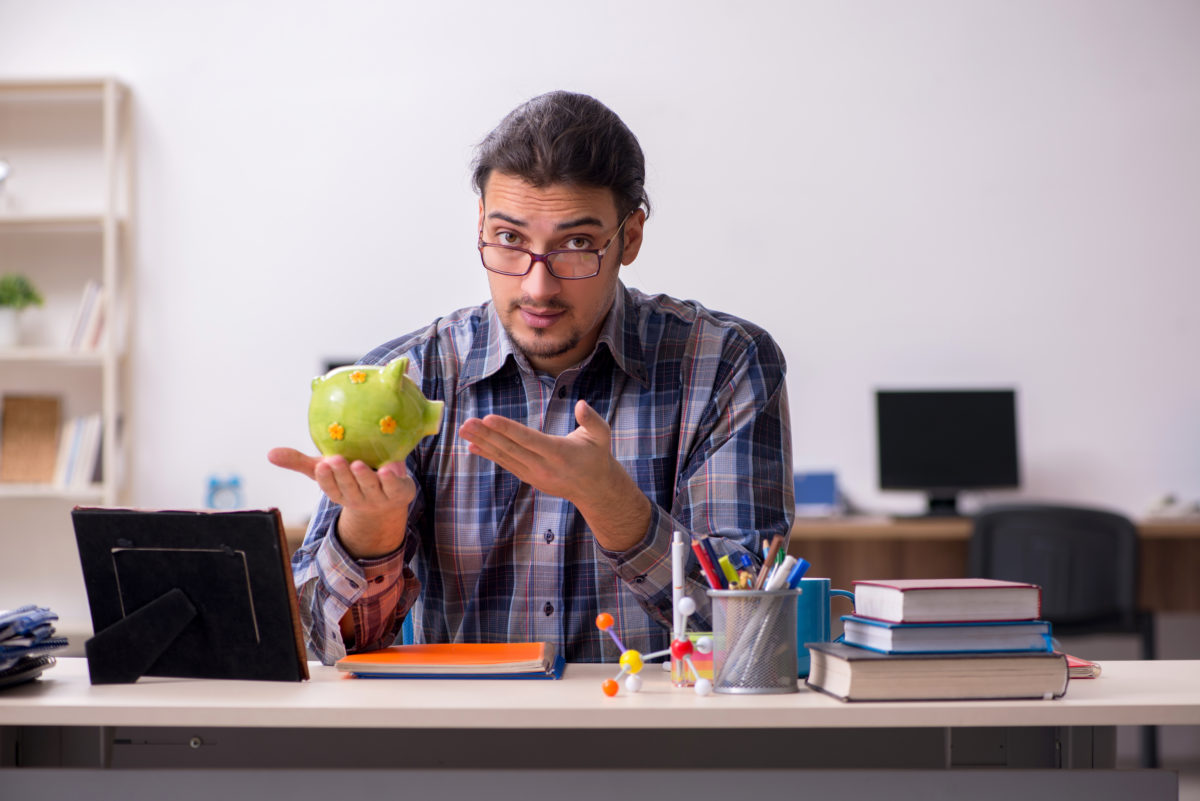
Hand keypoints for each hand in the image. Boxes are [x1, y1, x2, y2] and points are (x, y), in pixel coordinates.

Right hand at [267, 448, 414, 558]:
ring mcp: (379, 498)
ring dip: (365, 477)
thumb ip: (300, 462)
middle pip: (349, 488)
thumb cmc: (351, 478)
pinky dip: (393, 478)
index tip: (322, 465)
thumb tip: (270, 454)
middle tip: (336, 460)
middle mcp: (358, 498)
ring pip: (371, 488)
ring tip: (358, 465)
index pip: (331, 488)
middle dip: (342, 476)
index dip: (327, 479)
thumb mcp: (327, 470)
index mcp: (339, 492)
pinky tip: (391, 467)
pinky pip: (396, 487)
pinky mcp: (399, 493)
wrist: (388, 498)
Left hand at [457, 401, 650, 550]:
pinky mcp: (529, 477)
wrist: (594, 489)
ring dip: (482, 443)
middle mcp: (543, 466)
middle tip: (466, 423)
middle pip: (511, 449)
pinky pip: (506, 464)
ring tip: (464, 431)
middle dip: (487, 435)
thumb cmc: (597, 456)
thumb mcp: (602, 436)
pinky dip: (489, 455)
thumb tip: (581, 405)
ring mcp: (534, 474)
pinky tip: (473, 446)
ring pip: (505, 457)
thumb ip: (592, 420)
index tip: (488, 419)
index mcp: (559, 453)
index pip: (529, 439)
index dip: (508, 429)